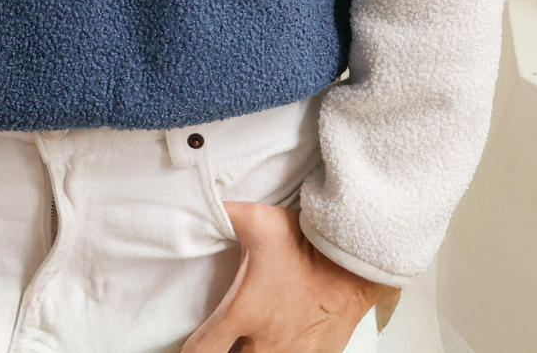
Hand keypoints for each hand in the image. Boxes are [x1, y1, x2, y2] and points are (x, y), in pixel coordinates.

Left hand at [182, 201, 389, 352]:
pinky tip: (280, 337)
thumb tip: (199, 199)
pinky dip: (282, 351)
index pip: (202, 351)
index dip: (187, 349)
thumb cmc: (306, 245)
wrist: (352, 264)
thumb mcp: (259, 220)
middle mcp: (265, 343)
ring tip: (249, 337)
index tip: (184, 345)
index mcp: (244, 314)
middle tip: (222, 338)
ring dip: (250, 352)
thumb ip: (225, 214)